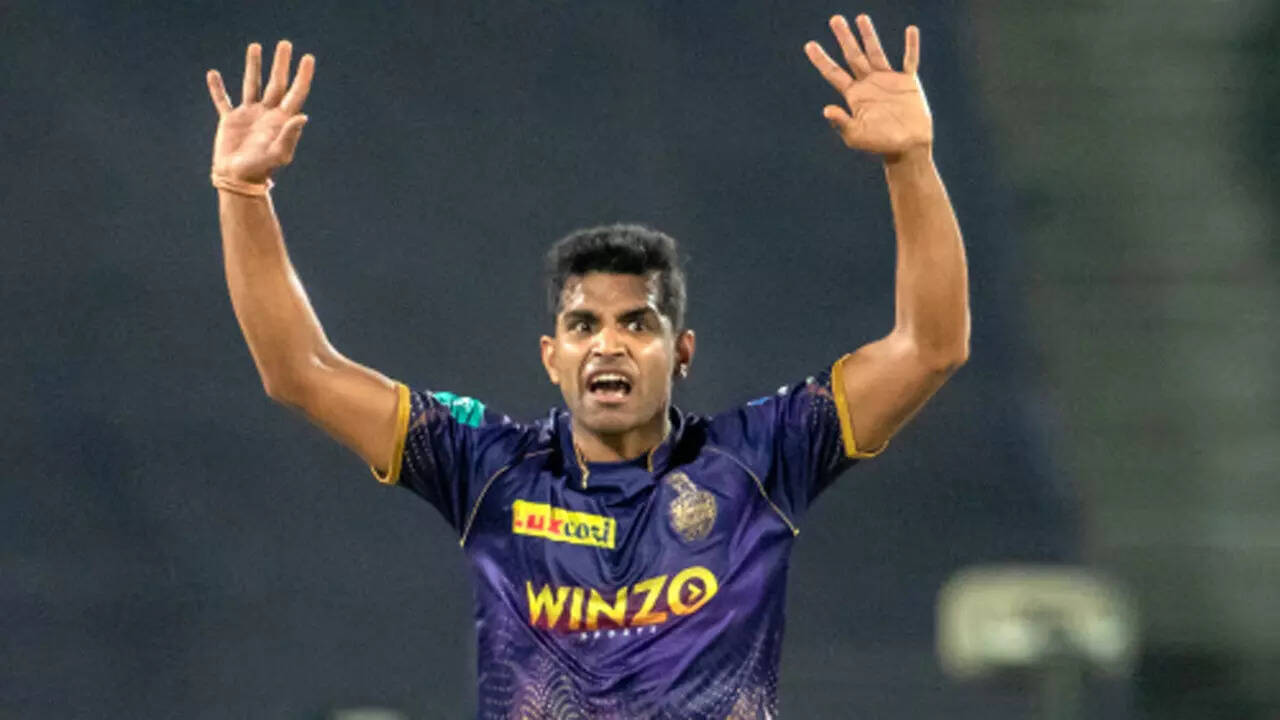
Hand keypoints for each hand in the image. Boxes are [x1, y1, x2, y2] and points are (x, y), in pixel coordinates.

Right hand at [206, 41, 314, 182]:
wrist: (238, 179)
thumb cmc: (261, 170)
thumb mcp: (278, 154)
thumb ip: (290, 136)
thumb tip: (303, 116)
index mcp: (281, 121)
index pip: (295, 93)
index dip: (302, 76)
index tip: (307, 58)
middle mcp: (267, 114)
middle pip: (276, 83)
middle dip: (280, 64)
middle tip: (284, 43)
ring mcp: (249, 116)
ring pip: (251, 85)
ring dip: (253, 66)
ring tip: (255, 47)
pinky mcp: (230, 121)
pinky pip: (223, 100)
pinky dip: (217, 89)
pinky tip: (213, 74)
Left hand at [804, 15, 930, 158]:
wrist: (908, 148)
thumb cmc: (880, 145)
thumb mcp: (856, 136)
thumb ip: (842, 122)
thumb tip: (826, 110)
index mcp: (854, 95)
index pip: (834, 73)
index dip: (821, 59)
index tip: (809, 45)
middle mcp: (868, 84)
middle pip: (853, 56)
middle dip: (844, 38)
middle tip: (835, 19)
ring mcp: (888, 81)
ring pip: (876, 52)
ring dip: (869, 35)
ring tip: (861, 17)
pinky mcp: (908, 82)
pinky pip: (909, 60)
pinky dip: (911, 46)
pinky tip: (911, 30)